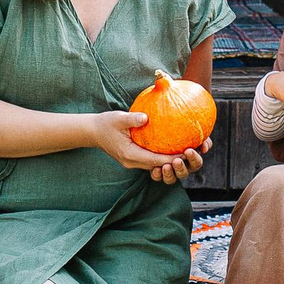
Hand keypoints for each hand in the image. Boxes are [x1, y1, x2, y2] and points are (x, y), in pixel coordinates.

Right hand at [89, 112, 206, 184]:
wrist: (93, 132)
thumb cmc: (106, 123)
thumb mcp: (118, 118)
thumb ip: (132, 119)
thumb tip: (146, 117)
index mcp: (130, 154)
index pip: (155, 160)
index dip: (171, 158)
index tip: (185, 153)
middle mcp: (132, 162)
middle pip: (158, 166)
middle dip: (174, 162)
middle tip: (190, 153)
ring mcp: (132, 162)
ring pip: (155, 165)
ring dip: (168, 160)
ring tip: (184, 152)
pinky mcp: (133, 159)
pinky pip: (150, 160)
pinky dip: (161, 156)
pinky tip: (171, 147)